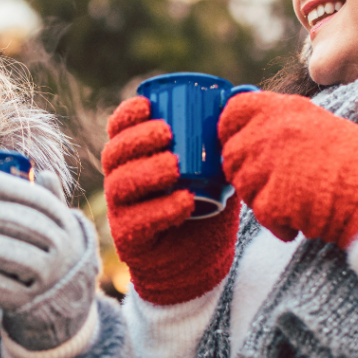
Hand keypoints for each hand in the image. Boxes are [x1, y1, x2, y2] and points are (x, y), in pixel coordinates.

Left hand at [0, 166, 97, 351]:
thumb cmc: (50, 255)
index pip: (38, 200)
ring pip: (8, 254)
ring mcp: (49, 279)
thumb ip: (49, 201)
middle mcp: (64, 250)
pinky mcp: (28, 304)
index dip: (7, 187)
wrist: (64, 307)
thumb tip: (41, 172)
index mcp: (67, 225)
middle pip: (20, 225)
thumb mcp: (58, 229)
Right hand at [102, 96, 239, 305]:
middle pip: (114, 154)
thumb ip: (222, 140)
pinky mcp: (130, 239)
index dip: (126, 115)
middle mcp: (121, 181)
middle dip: (136, 139)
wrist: (200, 261)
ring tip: (175, 166)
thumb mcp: (214, 170)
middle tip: (166, 133)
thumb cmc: (205, 206)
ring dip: (147, 171)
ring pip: (121, 185)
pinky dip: (162, 209)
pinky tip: (184, 201)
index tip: (148, 104)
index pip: (118, 130)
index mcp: (134, 158)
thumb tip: (244, 96)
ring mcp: (122, 211)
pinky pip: (138, 221)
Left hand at [219, 91, 357, 249]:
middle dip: (246, 173)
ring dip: (262, 199)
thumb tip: (250, 134)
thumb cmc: (356, 161)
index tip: (236, 143)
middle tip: (274, 184)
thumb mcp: (317, 124)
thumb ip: (281, 125)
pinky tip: (302, 220)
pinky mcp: (271, 199)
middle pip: (231, 155)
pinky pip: (260, 214)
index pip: (232, 111)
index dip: (229, 130)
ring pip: (242, 187)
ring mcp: (267, 165)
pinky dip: (278, 223)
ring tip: (295, 201)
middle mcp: (270, 132)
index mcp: (282, 109)